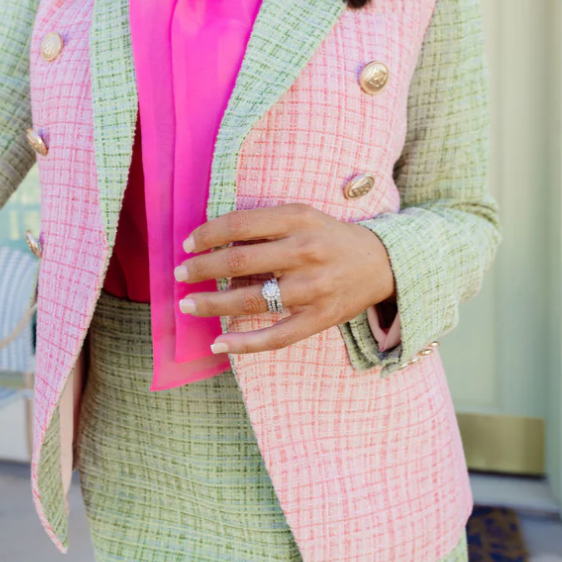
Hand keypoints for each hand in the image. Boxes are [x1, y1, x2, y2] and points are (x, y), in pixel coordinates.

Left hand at [174, 203, 395, 354]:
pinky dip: (245, 343)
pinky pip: (276, 336)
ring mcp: (313, 288)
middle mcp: (306, 251)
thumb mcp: (302, 217)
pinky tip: (219, 343)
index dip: (207, 235)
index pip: (240, 224)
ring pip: (252, 300)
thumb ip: (265, 226)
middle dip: (202, 269)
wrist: (382, 263)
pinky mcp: (319, 318)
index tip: (187, 244)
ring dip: (212, 304)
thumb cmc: (329, 237)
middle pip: (240, 260)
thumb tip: (214, 243)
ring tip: (188, 305)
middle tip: (179, 274)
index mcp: (298, 219)